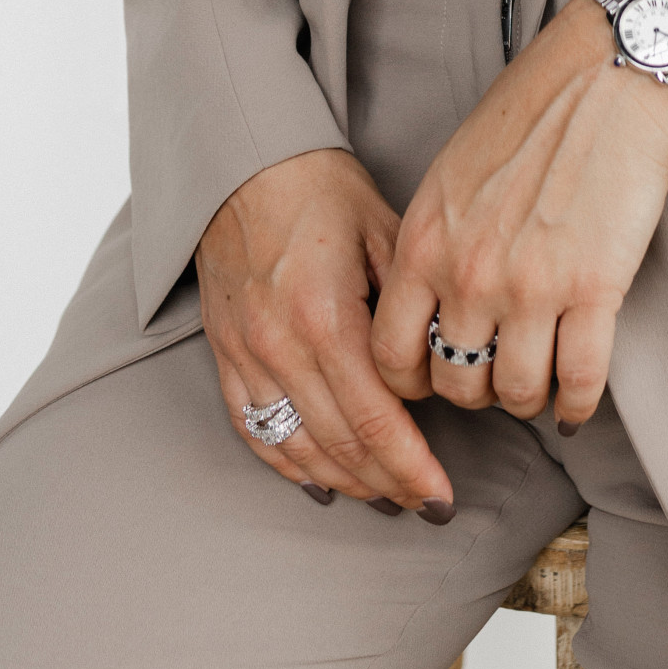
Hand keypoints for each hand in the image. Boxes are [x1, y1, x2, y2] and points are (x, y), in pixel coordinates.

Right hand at [196, 148, 455, 515]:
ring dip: (345, 483)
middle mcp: (279, 346)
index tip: (443, 495)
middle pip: (339, 445)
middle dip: (388, 484)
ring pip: (296, 448)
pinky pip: (253, 429)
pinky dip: (289, 464)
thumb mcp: (385, 233)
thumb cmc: (322, 190)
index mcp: (325, 316)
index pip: (373, 420)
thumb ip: (409, 307)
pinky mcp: (223, 354)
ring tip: (386, 499)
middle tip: (429, 505)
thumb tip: (437, 371)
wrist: (246, 163)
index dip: (412, 467)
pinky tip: (321, 482)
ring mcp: (245, 355)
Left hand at [369, 0, 667, 432]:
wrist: (604, 78)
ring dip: (528, 398)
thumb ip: (433, 244)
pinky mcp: (594, 289)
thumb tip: (427, 309)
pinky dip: (577, 404)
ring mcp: (531, 285)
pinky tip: (577, 401)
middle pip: (455, 384)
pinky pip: (579, 382)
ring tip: (538, 383)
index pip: (390, 354)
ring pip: (516, 394)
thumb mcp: (451, 176)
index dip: (412, 381)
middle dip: (476, 390)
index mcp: (424, 241)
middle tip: (495, 376)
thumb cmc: (530, 116)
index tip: (436, 375)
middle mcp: (468, 272)